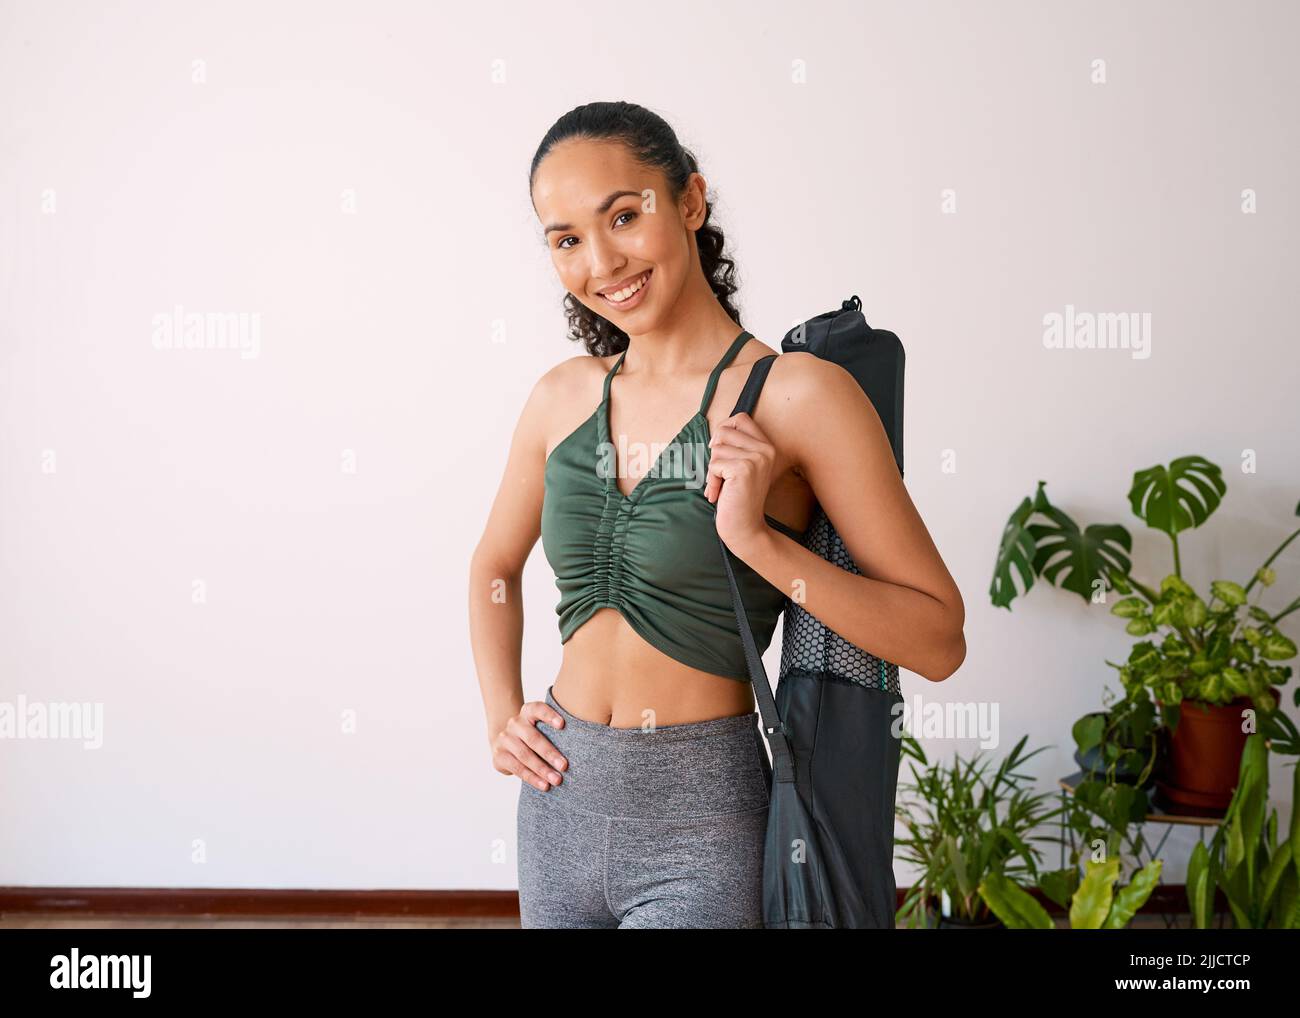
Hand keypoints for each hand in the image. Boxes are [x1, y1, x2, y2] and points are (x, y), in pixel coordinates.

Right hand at [489, 701, 567, 791]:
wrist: (506, 745)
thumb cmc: (534, 737)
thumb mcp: (543, 728)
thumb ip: (556, 731)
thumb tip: (581, 743)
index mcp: (527, 712)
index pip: (538, 709)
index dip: (549, 715)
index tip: (563, 724)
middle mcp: (514, 723)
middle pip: (532, 737)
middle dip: (549, 753)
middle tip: (564, 766)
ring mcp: (504, 739)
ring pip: (525, 755)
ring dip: (542, 770)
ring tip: (557, 780)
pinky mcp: (499, 756)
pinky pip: (517, 768)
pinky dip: (532, 778)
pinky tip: (544, 785)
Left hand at [704, 411, 774, 554]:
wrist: (746, 529)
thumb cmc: (738, 499)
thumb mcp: (741, 467)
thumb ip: (735, 447)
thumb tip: (716, 432)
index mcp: (767, 446)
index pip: (740, 418)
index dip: (724, 429)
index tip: (719, 450)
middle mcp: (766, 450)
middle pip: (724, 430)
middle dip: (715, 452)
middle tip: (720, 473)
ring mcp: (756, 458)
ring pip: (717, 448)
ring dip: (712, 470)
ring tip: (722, 486)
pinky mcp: (743, 469)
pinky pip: (714, 464)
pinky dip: (711, 480)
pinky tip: (719, 494)